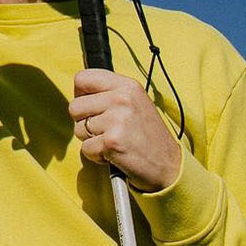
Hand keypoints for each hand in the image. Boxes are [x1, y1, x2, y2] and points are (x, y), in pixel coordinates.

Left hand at [69, 68, 182, 191]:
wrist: (170, 166)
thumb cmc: (147, 136)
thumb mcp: (135, 103)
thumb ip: (109, 93)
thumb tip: (79, 92)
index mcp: (127, 86)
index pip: (82, 78)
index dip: (80, 95)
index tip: (92, 106)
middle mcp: (122, 99)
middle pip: (75, 107)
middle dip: (85, 122)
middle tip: (107, 130)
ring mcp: (117, 120)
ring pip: (78, 129)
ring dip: (92, 140)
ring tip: (114, 142)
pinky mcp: (112, 142)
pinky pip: (85, 148)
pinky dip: (96, 156)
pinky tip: (115, 154)